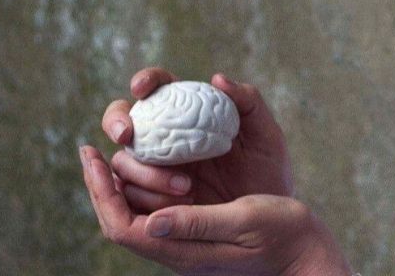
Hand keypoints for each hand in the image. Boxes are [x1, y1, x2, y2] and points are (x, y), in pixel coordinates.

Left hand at [80, 146, 352, 274]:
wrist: (305, 254)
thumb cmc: (283, 236)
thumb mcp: (245, 222)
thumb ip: (199, 223)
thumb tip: (153, 223)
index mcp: (182, 248)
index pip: (120, 225)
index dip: (98, 190)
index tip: (89, 153)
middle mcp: (177, 243)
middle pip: (122, 214)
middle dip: (109, 178)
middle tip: (108, 143)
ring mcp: (187, 234)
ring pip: (139, 205)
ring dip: (133, 173)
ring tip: (139, 140)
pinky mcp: (200, 223)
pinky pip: (162, 199)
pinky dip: (153, 173)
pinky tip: (163, 151)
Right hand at [101, 68, 292, 211]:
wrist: (269, 223)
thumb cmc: (268, 172)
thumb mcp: (267, 137)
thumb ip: (249, 103)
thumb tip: (216, 78)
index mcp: (190, 115)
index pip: (160, 88)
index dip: (146, 81)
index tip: (142, 89)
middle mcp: (166, 140)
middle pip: (124, 121)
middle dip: (116, 121)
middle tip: (128, 135)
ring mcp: (155, 171)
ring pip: (123, 162)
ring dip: (143, 172)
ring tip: (186, 188)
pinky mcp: (152, 202)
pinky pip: (129, 198)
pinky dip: (141, 199)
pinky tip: (170, 206)